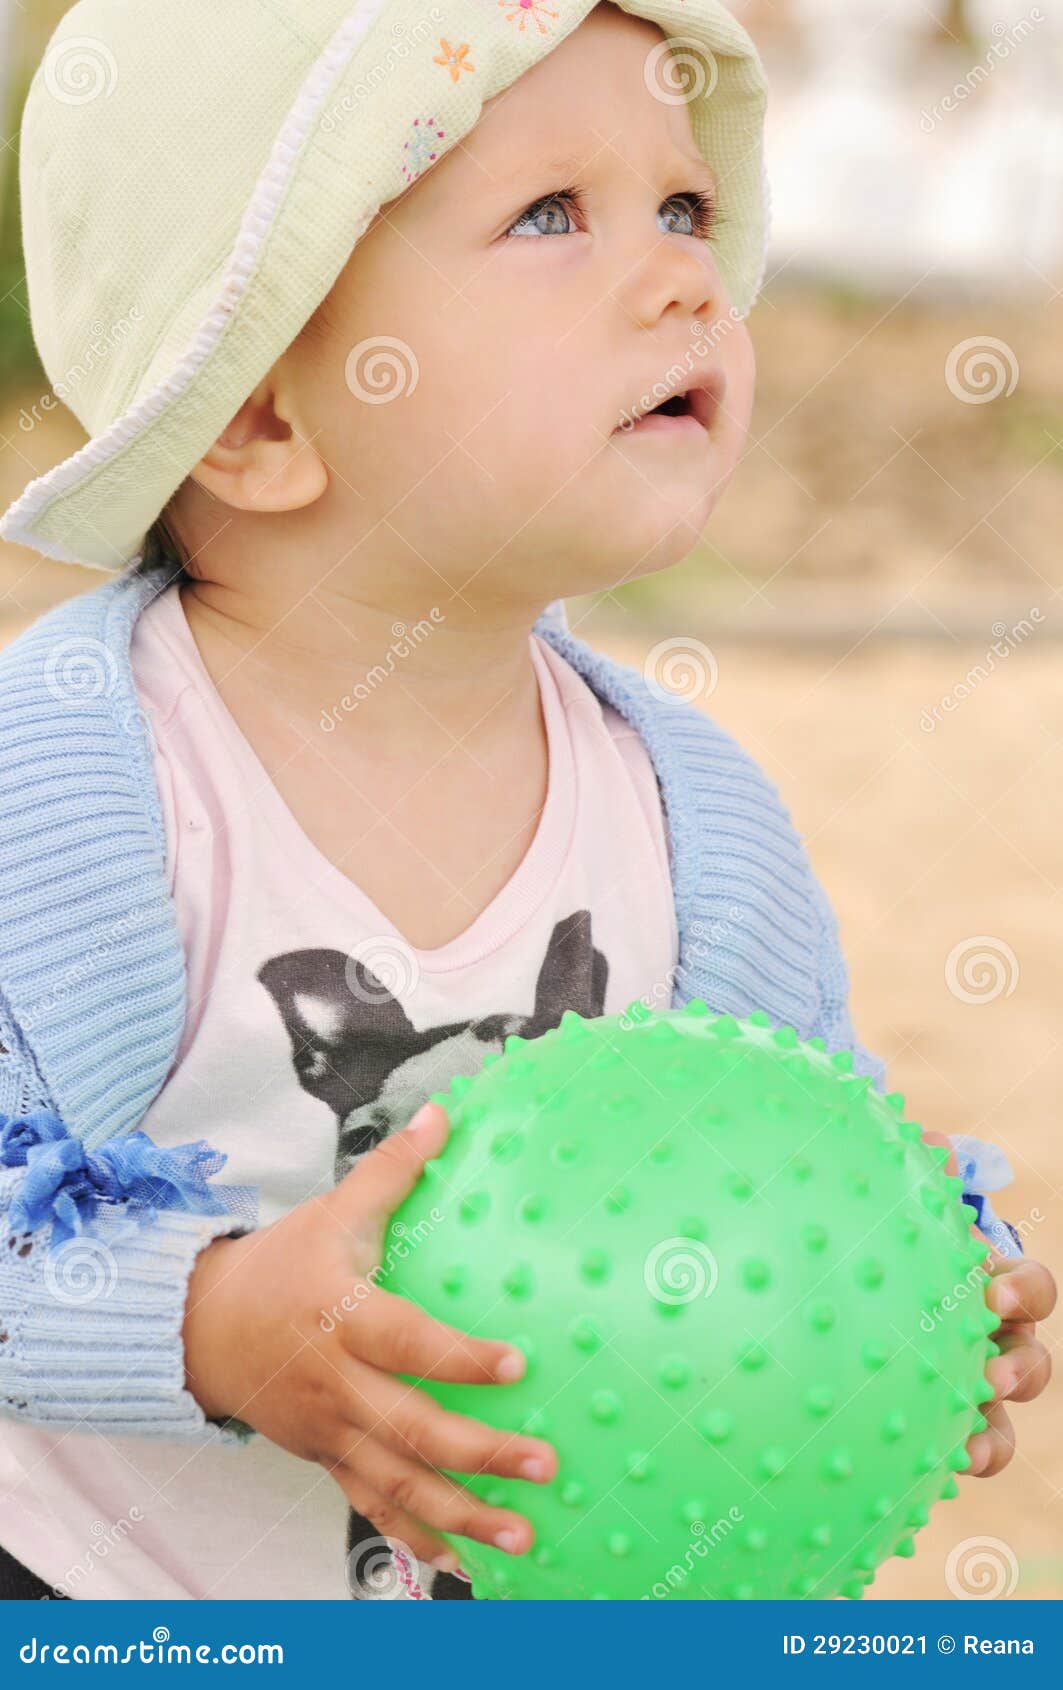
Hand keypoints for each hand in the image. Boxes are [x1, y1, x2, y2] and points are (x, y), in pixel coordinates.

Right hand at [182, 1101, 556, 1570]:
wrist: (201, 1328)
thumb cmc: (280, 1265)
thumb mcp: (332, 1211)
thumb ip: (392, 1170)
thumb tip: (445, 1113)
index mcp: (342, 1318)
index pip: (407, 1343)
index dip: (459, 1359)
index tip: (518, 1365)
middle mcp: (338, 1385)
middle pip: (412, 1429)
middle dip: (480, 1454)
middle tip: (544, 1464)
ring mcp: (331, 1431)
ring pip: (399, 1483)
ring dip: (463, 1514)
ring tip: (523, 1535)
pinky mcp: (327, 1459)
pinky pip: (374, 1506)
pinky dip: (418, 1538)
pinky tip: (464, 1562)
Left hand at [921, 1130, 1055, 1477]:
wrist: (857, 1276)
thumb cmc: (892, 1233)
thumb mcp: (901, 1204)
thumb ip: (919, 1177)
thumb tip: (934, 1143)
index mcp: (992, 1284)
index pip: (1029, 1287)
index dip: (1021, 1289)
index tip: (992, 1290)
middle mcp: (993, 1337)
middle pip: (1031, 1359)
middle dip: (1020, 1368)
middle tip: (992, 1376)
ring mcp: (971, 1382)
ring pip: (1006, 1414)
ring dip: (996, 1430)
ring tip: (969, 1445)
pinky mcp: (941, 1418)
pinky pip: (963, 1446)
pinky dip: (959, 1457)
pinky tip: (931, 1468)